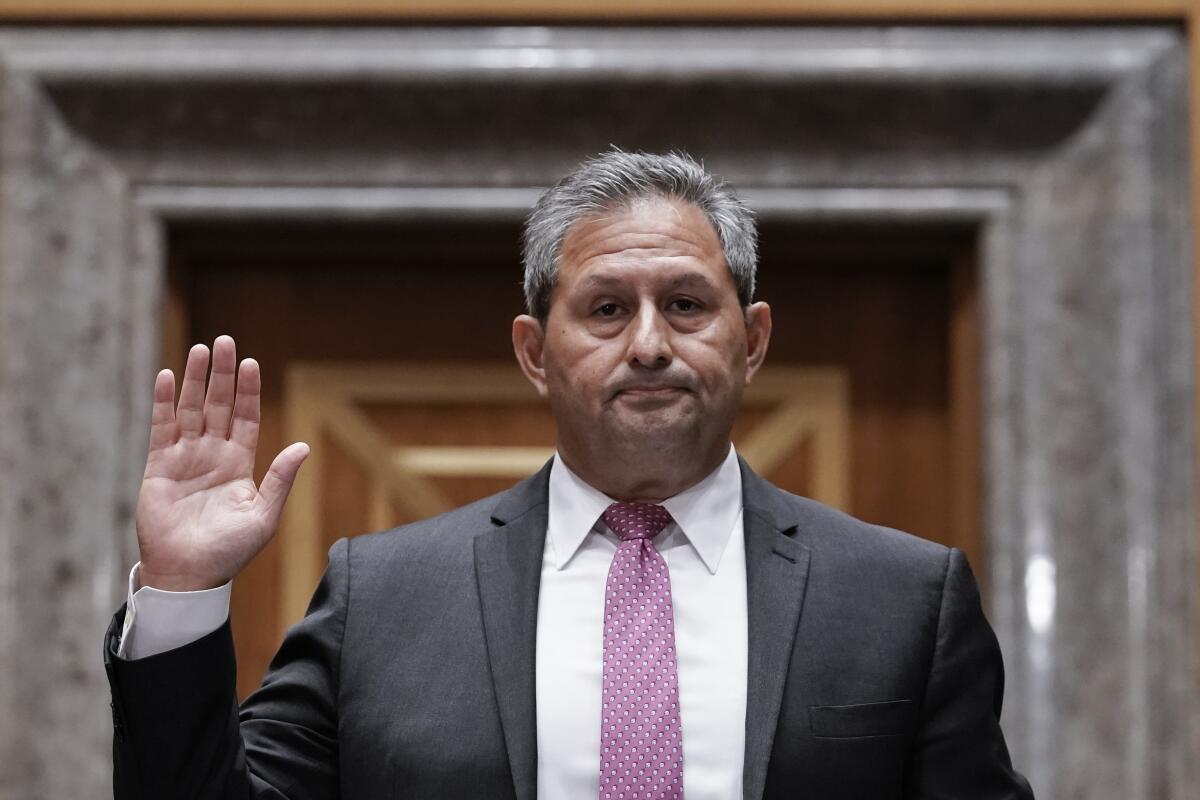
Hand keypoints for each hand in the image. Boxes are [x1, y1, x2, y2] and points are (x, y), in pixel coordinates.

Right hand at [135, 335, 308, 591]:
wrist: (189, 574)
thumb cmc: (229, 551)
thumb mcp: (264, 515)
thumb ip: (281, 479)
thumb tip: (303, 447)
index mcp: (239, 464)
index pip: (245, 418)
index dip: (247, 391)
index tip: (251, 363)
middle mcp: (213, 455)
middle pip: (218, 405)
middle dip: (222, 374)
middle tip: (226, 342)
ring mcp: (185, 459)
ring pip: (192, 410)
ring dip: (196, 380)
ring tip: (201, 350)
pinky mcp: (159, 467)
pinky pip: (162, 428)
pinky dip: (165, 402)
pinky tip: (170, 377)